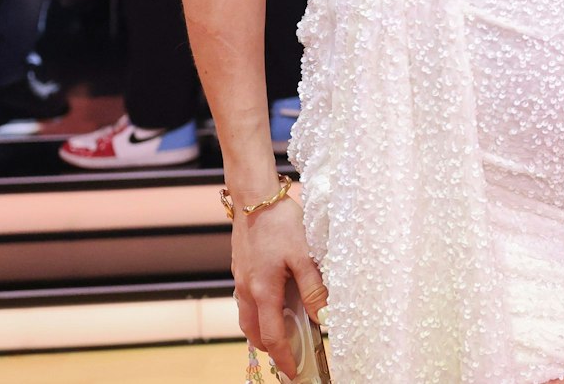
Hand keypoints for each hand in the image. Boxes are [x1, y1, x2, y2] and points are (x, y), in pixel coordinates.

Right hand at [232, 190, 326, 379]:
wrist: (255, 197)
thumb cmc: (282, 223)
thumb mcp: (304, 255)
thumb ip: (313, 287)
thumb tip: (322, 317)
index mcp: (263, 292)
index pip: (273, 337)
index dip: (285, 358)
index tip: (294, 374)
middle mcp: (247, 290)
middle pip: (256, 333)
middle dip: (273, 349)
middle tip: (292, 358)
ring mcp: (242, 280)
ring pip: (249, 318)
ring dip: (265, 331)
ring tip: (286, 335)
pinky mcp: (242, 270)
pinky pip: (248, 301)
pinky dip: (261, 312)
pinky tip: (277, 303)